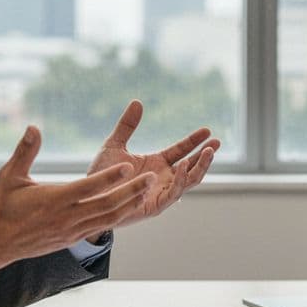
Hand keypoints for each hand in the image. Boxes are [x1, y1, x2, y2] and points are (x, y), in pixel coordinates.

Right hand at [0, 125, 158, 274]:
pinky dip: (118, 216)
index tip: (130, 165)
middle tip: (151, 177)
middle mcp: (67, 217)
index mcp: (54, 200)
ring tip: (148, 190)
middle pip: (106, 205)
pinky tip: (131, 205)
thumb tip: (33, 127)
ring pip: (109, 218)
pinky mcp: (74, 238)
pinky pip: (102, 227)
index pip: (88, 187)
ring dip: (130, 204)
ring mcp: (72, 230)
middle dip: (131, 191)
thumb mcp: (9, 176)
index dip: (110, 177)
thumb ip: (24, 151)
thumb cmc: (4, 206)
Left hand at [87, 100, 219, 215]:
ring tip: (208, 151)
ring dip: (200, 166)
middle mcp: (162, 178)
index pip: (181, 150)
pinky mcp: (156, 205)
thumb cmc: (101, 175)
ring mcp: (161, 192)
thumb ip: (127, 125)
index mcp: (157, 164)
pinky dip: (181, 180)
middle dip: (205, 156)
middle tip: (216, 142)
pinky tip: (184, 164)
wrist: (89, 197)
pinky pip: (174, 193)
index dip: (194, 141)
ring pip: (189, 181)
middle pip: (192, 166)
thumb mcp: (114, 145)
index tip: (207, 130)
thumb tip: (138, 102)